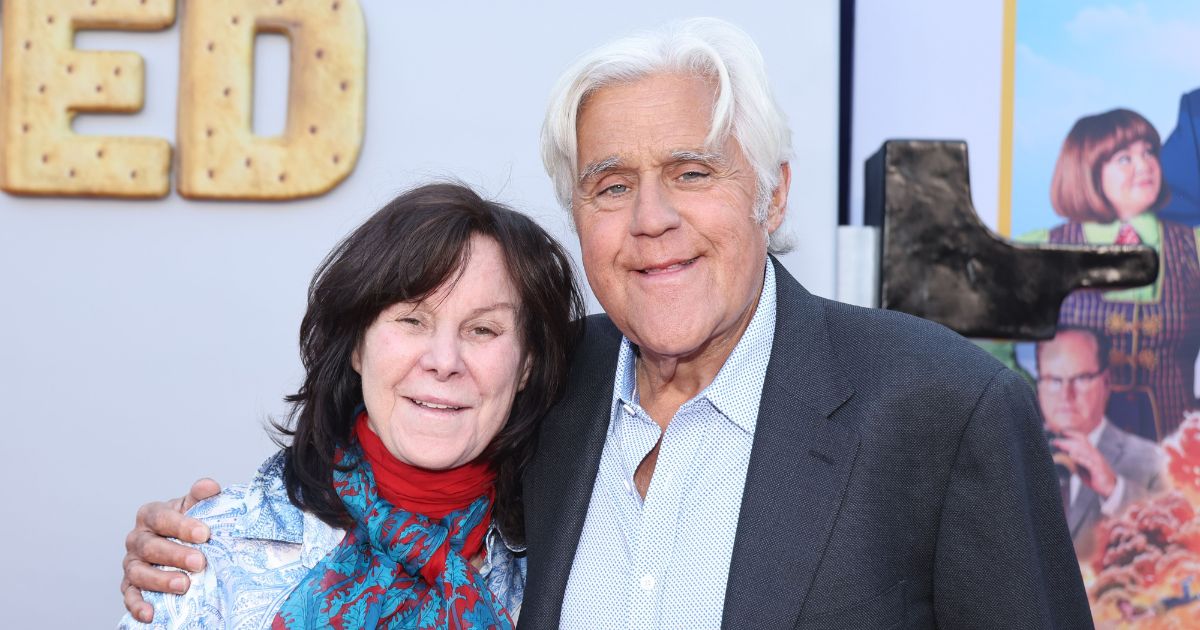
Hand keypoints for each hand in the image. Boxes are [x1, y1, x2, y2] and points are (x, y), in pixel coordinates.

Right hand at [121, 478, 220, 623]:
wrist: (180, 543)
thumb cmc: (187, 525)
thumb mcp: (195, 507)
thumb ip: (201, 496)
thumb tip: (210, 487)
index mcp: (151, 515)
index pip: (161, 518)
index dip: (182, 525)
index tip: (205, 534)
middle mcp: (137, 538)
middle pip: (150, 546)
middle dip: (175, 555)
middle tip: (200, 563)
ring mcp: (131, 563)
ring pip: (138, 572)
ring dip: (160, 580)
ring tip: (184, 586)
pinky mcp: (130, 585)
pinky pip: (130, 596)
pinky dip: (137, 605)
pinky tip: (151, 613)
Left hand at [1053, 432, 1116, 497]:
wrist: (1109, 488)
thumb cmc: (1095, 477)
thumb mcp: (1082, 469)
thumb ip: (1074, 462)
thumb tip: (1064, 457)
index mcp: (1091, 452)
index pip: (1082, 439)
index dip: (1072, 434)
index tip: (1061, 431)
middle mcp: (1094, 454)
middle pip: (1081, 443)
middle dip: (1067, 440)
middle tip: (1055, 441)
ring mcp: (1096, 461)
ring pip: (1084, 451)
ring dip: (1071, 447)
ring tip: (1060, 445)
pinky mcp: (1097, 469)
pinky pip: (1088, 462)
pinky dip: (1080, 458)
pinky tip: (1072, 456)